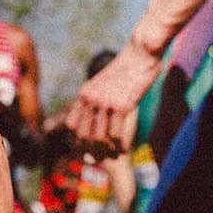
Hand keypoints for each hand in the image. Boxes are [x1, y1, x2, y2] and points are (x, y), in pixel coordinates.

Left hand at [64, 40, 158, 154]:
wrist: (140, 53)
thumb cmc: (126, 69)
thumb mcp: (103, 83)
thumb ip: (96, 99)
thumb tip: (95, 118)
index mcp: (84, 94)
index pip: (72, 125)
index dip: (77, 140)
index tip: (87, 149)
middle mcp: (91, 99)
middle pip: (83, 135)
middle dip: (91, 151)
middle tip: (101, 159)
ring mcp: (105, 103)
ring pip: (99, 138)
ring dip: (106, 152)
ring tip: (114, 156)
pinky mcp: (122, 106)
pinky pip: (116, 135)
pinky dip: (119, 146)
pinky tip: (124, 149)